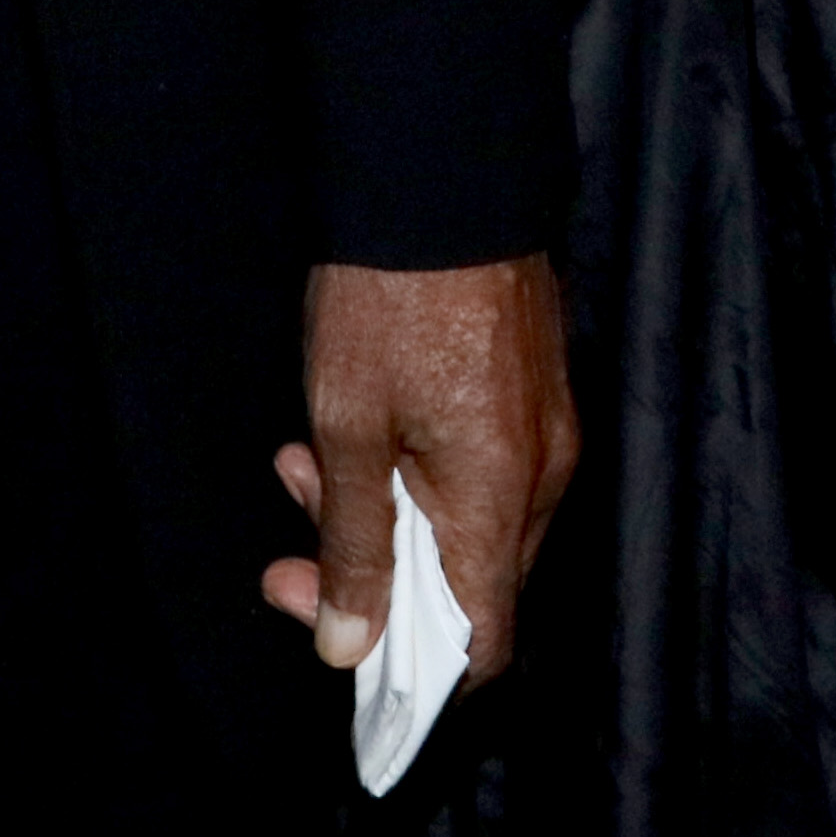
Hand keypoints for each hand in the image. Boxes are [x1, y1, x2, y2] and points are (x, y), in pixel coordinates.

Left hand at [267, 257, 575, 686]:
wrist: (439, 166)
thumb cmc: (387, 296)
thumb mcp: (348, 424)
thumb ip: (353, 543)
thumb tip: (348, 646)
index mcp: (503, 496)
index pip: (486, 641)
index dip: (414, 669)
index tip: (335, 637)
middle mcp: (544, 473)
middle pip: (467, 581)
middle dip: (372, 576)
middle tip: (290, 548)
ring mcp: (546, 426)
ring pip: (466, 519)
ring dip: (383, 516)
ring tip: (304, 463)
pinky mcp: (532, 386)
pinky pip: (481, 467)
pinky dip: (416, 470)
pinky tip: (352, 428)